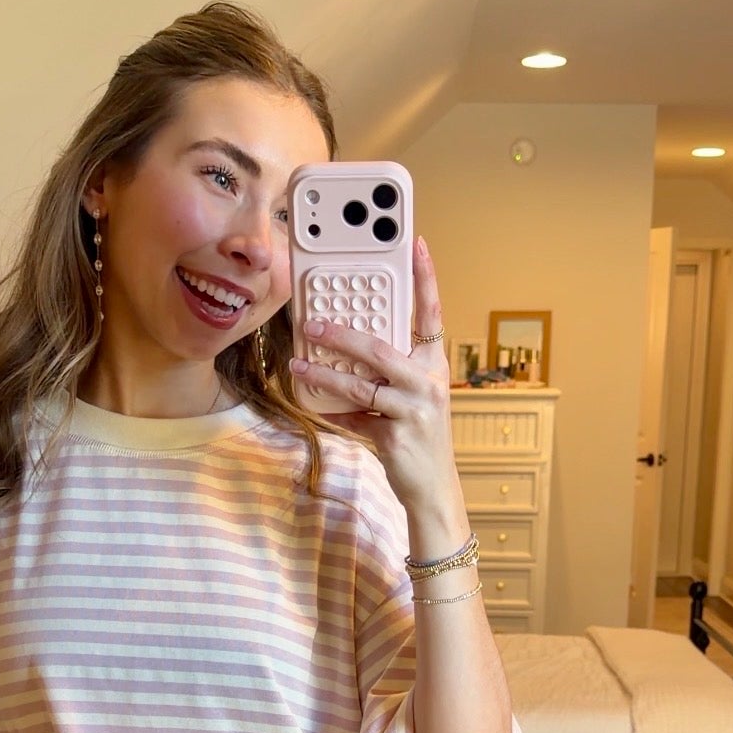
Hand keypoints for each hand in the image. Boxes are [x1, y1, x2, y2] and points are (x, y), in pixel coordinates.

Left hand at [288, 234, 461, 515]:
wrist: (432, 487)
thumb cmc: (418, 437)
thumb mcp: (411, 398)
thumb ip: (386, 374)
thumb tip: (343, 354)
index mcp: (434, 365)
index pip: (431, 313)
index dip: (425, 278)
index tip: (416, 244)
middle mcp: (428, 383)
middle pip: (380, 348)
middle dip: (342, 334)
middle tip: (312, 324)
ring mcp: (414, 410)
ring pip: (360, 384)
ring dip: (324, 373)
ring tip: (298, 363)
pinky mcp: (396, 436)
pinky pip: (354, 417)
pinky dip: (331, 410)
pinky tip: (312, 401)